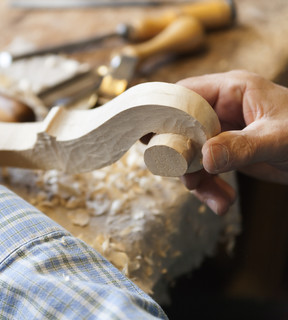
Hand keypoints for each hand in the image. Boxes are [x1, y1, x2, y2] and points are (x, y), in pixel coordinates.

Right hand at [177, 70, 287, 214]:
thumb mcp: (278, 139)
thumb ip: (241, 146)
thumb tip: (206, 158)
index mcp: (232, 90)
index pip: (184, 93)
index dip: (163, 111)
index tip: (149, 135)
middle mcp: (223, 109)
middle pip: (181, 127)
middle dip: (180, 157)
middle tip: (186, 177)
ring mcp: (224, 132)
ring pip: (191, 154)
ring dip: (196, 179)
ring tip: (214, 198)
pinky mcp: (228, 153)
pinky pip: (206, 170)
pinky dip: (209, 188)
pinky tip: (222, 203)